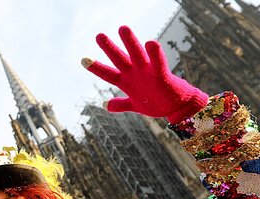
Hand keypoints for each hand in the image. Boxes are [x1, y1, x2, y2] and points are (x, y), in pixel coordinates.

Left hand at [82, 26, 207, 122]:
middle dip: (109, 48)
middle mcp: (135, 74)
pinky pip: (158, 63)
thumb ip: (120, 104)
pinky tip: (150, 43)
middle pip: (120, 59)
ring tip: (123, 28)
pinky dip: (155, 54)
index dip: (96, 67)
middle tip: (98, 36)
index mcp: (127, 82)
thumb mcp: (134, 105)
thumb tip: (105, 105)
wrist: (177, 108)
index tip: (82, 59)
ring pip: (137, 55)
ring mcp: (148, 73)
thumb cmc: (157, 103)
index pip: (108, 73)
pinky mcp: (162, 75)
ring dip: (130, 42)